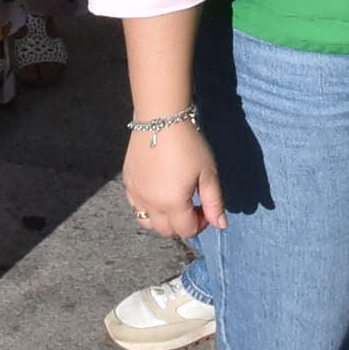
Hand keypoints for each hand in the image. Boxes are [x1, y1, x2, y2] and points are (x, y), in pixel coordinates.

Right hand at [122, 117, 223, 239]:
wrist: (161, 118)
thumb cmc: (189, 144)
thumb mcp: (208, 173)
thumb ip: (214, 202)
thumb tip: (221, 225)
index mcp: (172, 203)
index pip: (187, 230)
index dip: (201, 224)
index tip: (206, 208)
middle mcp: (151, 203)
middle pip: (166, 231)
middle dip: (182, 224)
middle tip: (192, 206)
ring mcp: (136, 194)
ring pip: (147, 223)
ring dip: (162, 220)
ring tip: (174, 203)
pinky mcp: (128, 183)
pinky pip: (136, 207)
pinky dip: (147, 208)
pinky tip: (158, 192)